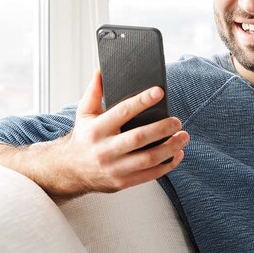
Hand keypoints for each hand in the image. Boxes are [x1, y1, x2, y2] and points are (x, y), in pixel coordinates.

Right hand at [56, 69, 189, 196]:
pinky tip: (177, 154)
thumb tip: (102, 70)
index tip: (159, 92)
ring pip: (148, 159)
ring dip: (170, 147)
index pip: (122, 112)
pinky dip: (167, 165)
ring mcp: (113, 168)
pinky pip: (149, 175)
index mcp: (96, 130)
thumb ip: (94, 92)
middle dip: (162, 128)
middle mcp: (104, 150)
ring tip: (183, 136)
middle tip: (177, 121)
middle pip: (139, 138)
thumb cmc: (83, 138)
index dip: (142, 101)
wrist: (70, 171)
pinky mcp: (121, 182)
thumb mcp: (84, 114)